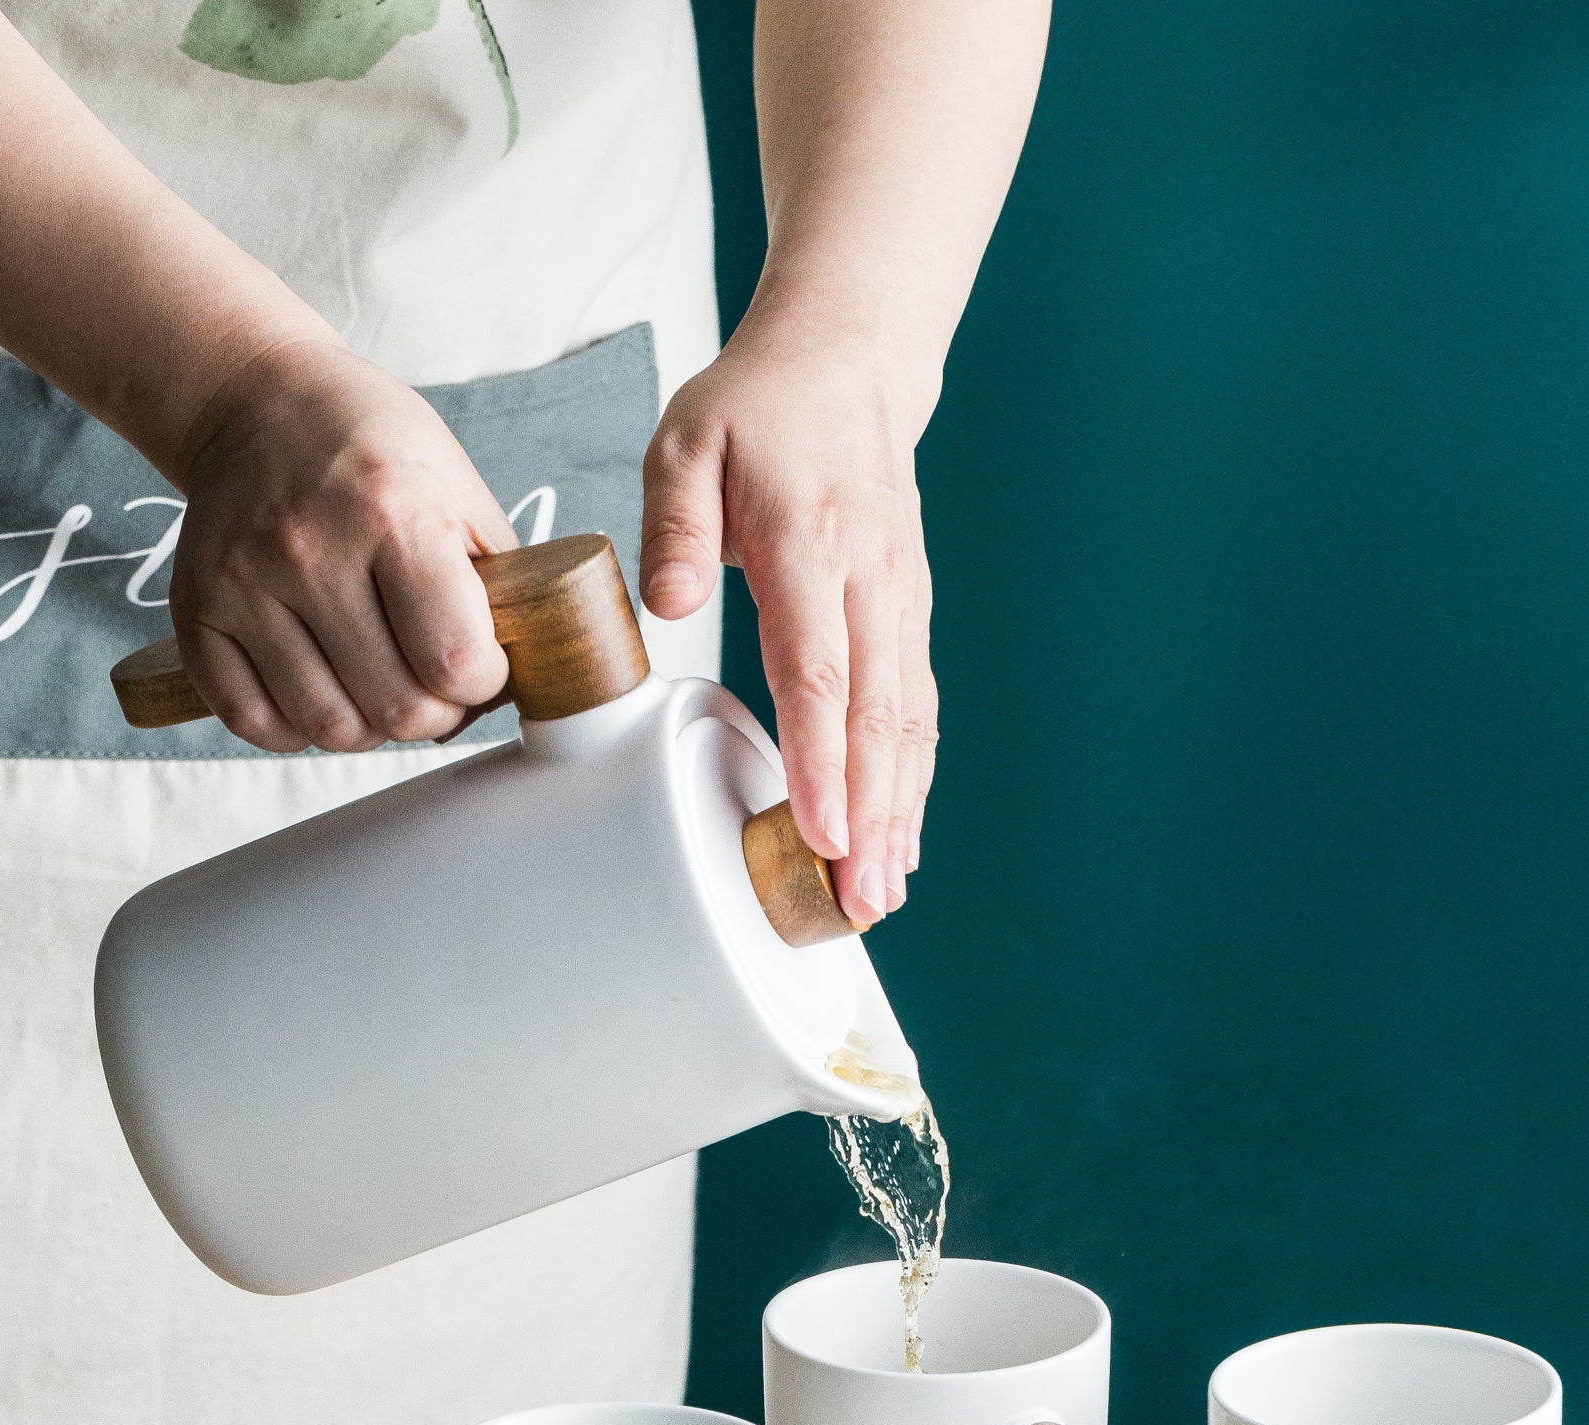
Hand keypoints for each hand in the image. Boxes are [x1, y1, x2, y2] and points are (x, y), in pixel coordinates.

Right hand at [166, 339, 516, 751]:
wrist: (256, 400)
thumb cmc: (374, 450)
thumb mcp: (460, 490)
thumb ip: (500, 584)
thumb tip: (534, 677)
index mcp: (391, 510)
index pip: (455, 660)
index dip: (483, 683)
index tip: (480, 664)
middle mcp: (308, 547)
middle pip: (396, 709)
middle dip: (435, 715)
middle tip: (435, 684)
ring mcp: (243, 581)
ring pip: (330, 727)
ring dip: (370, 727)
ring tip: (380, 684)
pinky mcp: (194, 610)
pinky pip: (254, 723)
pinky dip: (297, 728)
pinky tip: (322, 688)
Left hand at [640, 317, 938, 923]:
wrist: (849, 361)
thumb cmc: (757, 409)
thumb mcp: (686, 440)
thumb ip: (674, 523)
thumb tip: (670, 603)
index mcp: (811, 543)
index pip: (820, 670)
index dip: (823, 759)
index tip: (820, 830)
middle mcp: (870, 581)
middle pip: (877, 718)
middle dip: (871, 817)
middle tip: (859, 898)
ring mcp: (900, 601)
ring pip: (908, 723)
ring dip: (900, 813)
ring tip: (882, 891)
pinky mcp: (910, 615)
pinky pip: (917, 709)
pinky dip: (912, 778)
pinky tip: (900, 835)